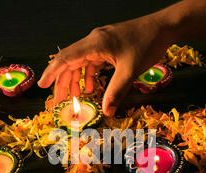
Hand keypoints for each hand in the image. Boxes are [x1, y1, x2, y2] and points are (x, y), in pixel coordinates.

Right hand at [37, 14, 172, 116]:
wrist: (163, 27)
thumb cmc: (147, 44)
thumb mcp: (130, 71)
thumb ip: (116, 92)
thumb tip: (106, 112)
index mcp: (95, 43)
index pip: (66, 58)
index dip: (52, 72)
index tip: (42, 86)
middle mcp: (94, 41)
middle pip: (70, 61)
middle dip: (63, 82)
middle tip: (59, 101)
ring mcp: (100, 42)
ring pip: (80, 62)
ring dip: (75, 80)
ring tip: (74, 97)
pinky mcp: (107, 46)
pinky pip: (91, 61)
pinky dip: (88, 75)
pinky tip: (89, 87)